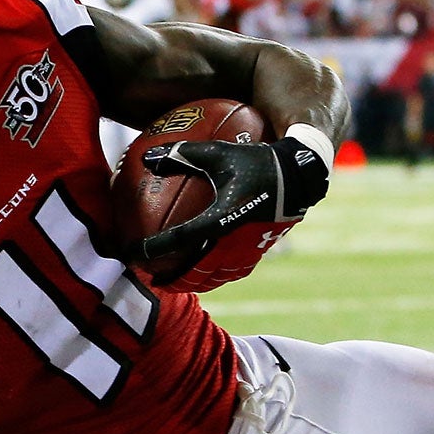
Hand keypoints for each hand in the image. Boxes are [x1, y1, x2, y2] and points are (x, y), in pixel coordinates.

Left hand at [139, 131, 330, 263]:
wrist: (301, 177)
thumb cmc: (258, 161)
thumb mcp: (219, 152)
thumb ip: (181, 154)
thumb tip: (146, 158)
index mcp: (221, 220)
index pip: (179, 239)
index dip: (153, 248)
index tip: (132, 252)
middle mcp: (233, 242)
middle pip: (194, 272)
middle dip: (170, 278)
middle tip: (148, 276)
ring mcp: (247, 251)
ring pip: (212, 276)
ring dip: (190, 280)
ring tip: (171, 280)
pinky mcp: (257, 252)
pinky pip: (229, 271)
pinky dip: (210, 274)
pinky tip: (201, 267)